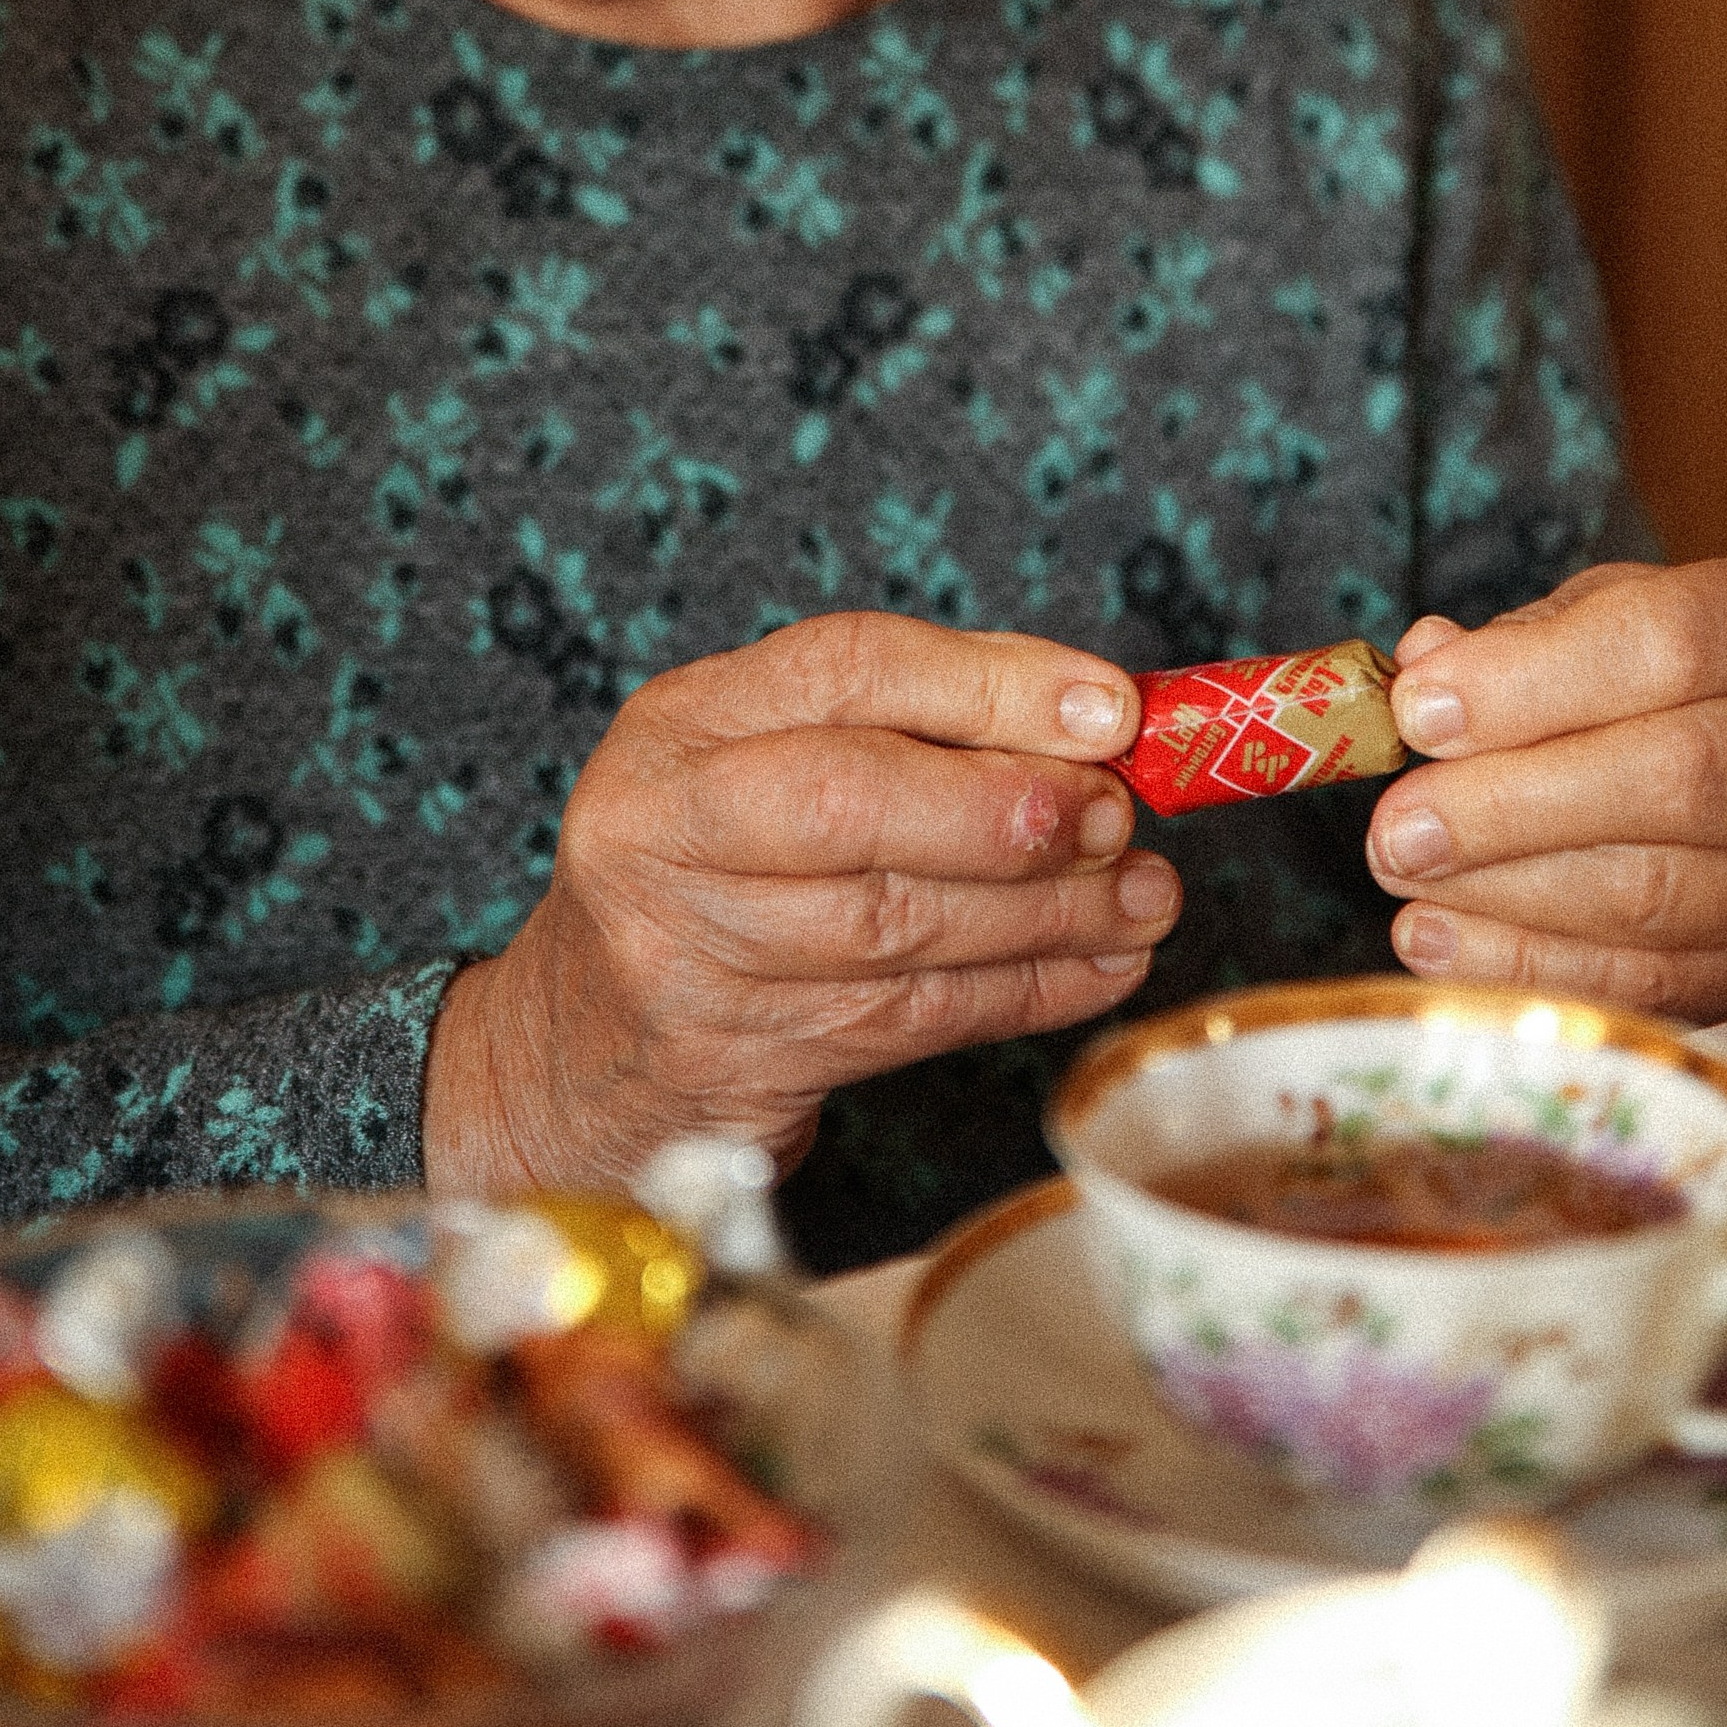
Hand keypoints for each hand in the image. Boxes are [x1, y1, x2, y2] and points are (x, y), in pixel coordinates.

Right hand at [422, 612, 1175, 1196]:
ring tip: (1148, 896)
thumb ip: (914, 726)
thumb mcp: (770, 762)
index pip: (843, 669)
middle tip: (1118, 814)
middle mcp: (662, 827)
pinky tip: (1104, 965)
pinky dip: (1027, 991)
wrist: (578, 1047)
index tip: (1112, 708)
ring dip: (1051, 914)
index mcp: (680, 723)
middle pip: (854, 801)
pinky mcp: (733, 1057)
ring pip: (898, 925)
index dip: (990, 684)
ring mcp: (686, 951)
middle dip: (1010, 808)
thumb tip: (1097, 721)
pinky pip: (913, 1018)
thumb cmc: (716, 874)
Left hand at [1364, 558, 1726, 1019]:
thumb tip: (1422, 664)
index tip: (1419, 709)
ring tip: (1403, 873)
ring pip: (1661, 896)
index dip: (1535, 680)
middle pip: (1678, 779)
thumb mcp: (1621, 616)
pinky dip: (1531, 968)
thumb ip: (1525, 638)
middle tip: (1397, 823)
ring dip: (1508, 892)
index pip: (1675, 642)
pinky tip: (1439, 940)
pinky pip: (1652, 986)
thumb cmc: (1693, 680)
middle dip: (1514, 804)